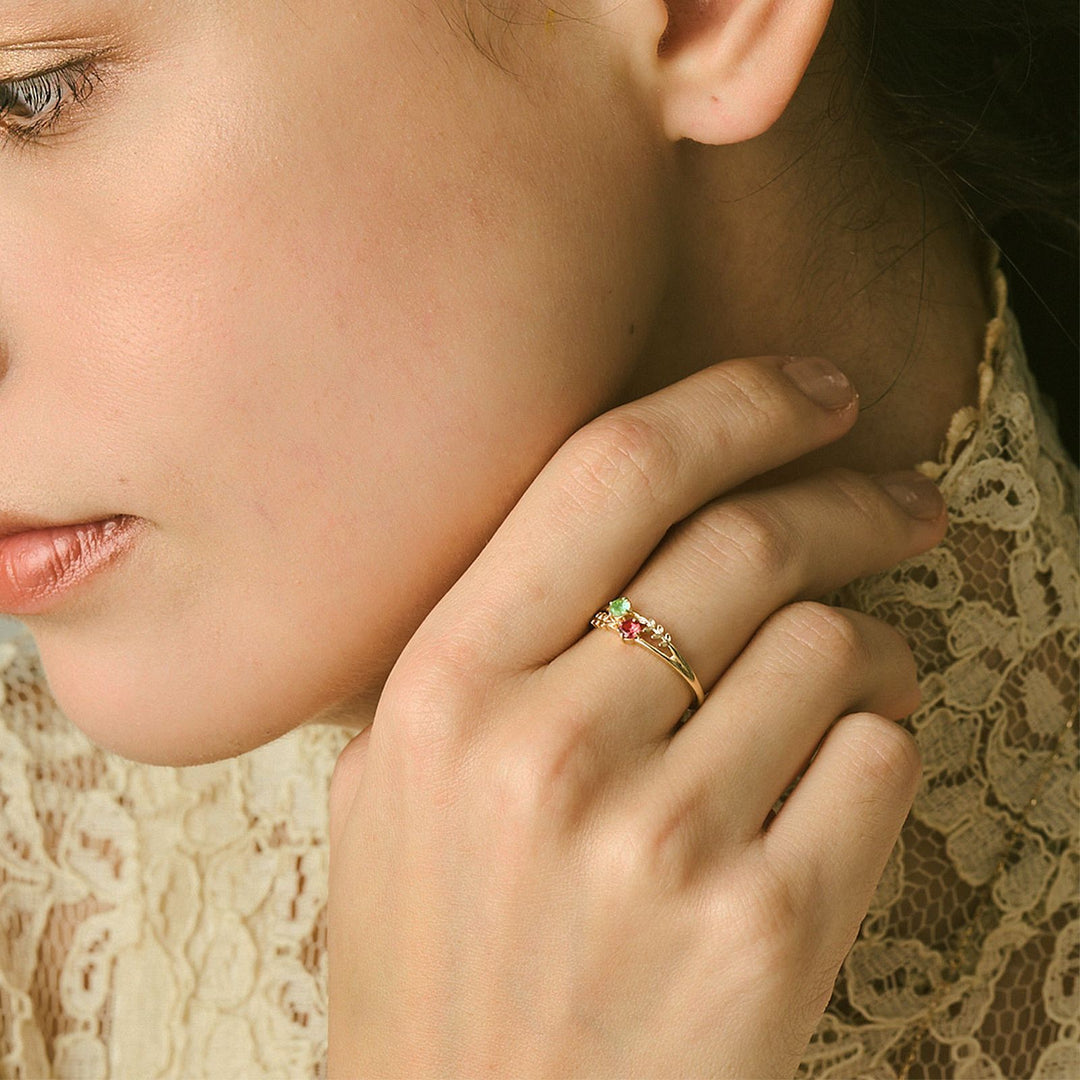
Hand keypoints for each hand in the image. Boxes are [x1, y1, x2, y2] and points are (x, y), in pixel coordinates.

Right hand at [327, 355, 946, 1078]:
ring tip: (864, 663)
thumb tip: (599, 539)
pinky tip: (850, 762)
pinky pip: (879, 759)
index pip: (612, 470)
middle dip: (850, 499)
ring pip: (832, 645)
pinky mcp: (767, 931)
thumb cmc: (434, 960)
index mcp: (445, 690)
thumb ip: (471, 653)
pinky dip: (886, 736)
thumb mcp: (387, 788)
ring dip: (872, 636)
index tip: (810, 390)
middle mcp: (548, 749)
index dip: (732, 401)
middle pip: (748, 540)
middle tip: (899, 500)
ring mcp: (662, 842)